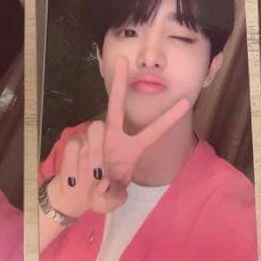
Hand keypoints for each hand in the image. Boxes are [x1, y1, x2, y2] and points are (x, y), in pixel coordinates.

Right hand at [48, 57, 188, 216]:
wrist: (74, 197)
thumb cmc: (100, 193)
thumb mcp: (110, 200)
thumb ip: (111, 196)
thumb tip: (103, 183)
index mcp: (130, 148)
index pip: (153, 131)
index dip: (169, 117)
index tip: (187, 101)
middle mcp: (112, 136)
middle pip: (116, 105)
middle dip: (119, 82)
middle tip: (122, 59)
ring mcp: (91, 137)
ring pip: (96, 130)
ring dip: (95, 156)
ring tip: (94, 178)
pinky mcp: (74, 141)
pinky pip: (76, 147)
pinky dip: (75, 167)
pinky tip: (75, 180)